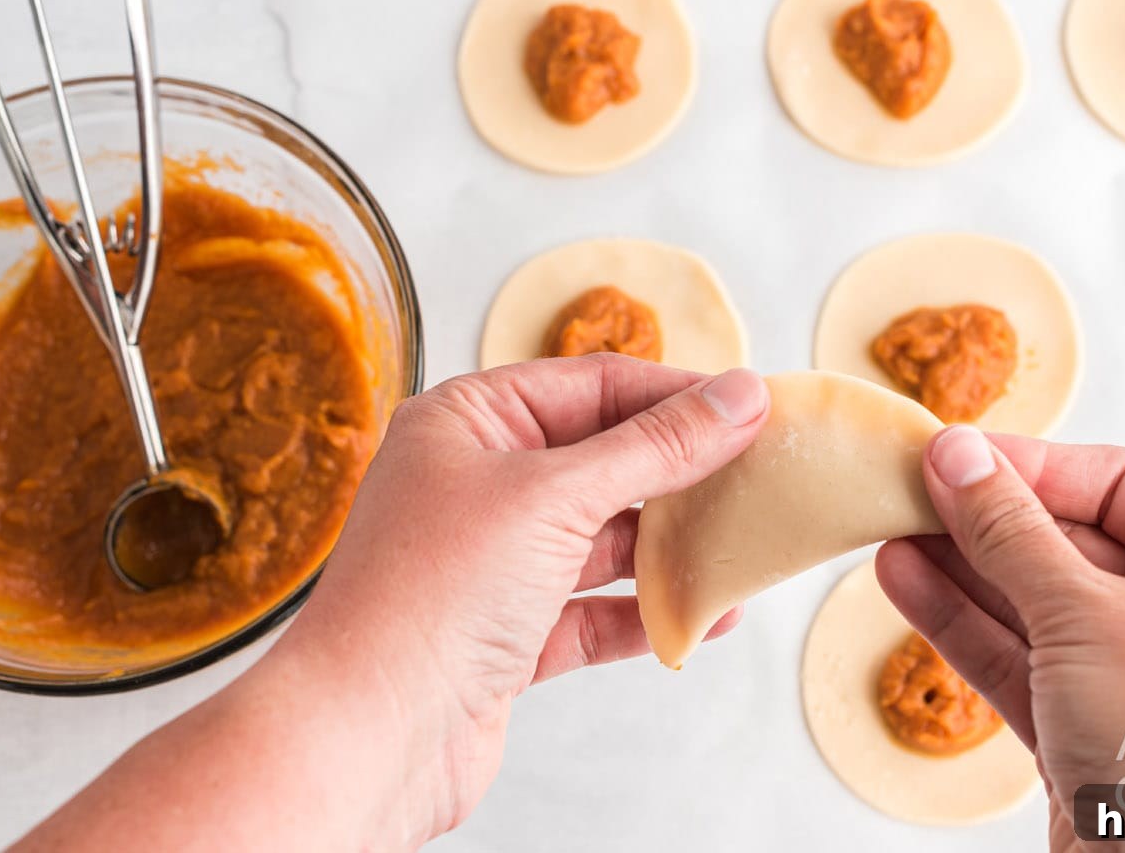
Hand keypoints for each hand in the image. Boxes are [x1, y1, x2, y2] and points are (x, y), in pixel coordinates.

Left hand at [274, 355, 769, 832]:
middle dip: (680, 473)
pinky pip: (592, 610)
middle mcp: (475, 485)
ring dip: (670, 547)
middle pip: (603, 460)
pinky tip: (702, 616)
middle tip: (758, 473)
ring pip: (602, 539)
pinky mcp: (506, 634)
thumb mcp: (557, 496)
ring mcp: (491, 562)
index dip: (675, 394)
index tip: (751, 405)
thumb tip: (738, 396)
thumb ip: (656, 447)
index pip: (592, 386)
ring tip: (741, 545)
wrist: (366, 737)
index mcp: (467, 423)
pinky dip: (646, 613)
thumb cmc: (429, 596)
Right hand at [876, 426, 1124, 851]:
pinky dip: (959, 620)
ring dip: (956, 566)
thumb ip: (1010, 532)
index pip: (1112, 480)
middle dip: (981, 518)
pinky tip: (904, 580)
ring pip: (1026, 599)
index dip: (1029, 464)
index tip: (952, 453)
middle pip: (1061, 538)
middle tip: (905, 488)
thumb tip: (957, 454)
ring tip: (887, 528)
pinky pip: (1012, 654)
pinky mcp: (1080, 724)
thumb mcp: (1085, 614)